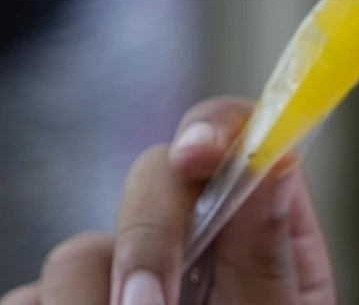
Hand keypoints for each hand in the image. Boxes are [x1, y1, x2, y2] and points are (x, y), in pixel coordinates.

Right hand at [0, 98, 335, 304]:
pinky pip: (26, 301)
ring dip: (93, 304)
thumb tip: (275, 165)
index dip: (217, 127)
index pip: (237, 137)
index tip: (201, 154)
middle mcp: (188, 240)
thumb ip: (270, 261)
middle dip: (148, 239)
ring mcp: (116, 280)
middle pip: (152, 179)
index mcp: (260, 231)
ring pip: (76, 255)